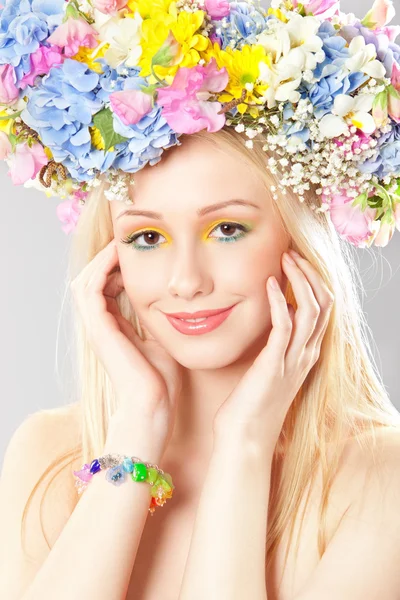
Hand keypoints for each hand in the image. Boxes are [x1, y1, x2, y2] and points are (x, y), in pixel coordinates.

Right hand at [71, 238, 182, 452]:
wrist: (153, 405)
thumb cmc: (161, 379)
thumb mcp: (161, 339)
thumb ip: (157, 320)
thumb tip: (170, 301)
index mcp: (114, 328)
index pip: (107, 288)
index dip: (118, 267)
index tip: (138, 253)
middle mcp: (101, 325)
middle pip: (92, 280)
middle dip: (107, 259)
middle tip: (127, 242)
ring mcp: (97, 327)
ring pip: (85, 280)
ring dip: (102, 260)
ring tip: (122, 244)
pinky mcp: (98, 328)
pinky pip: (90, 289)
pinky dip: (102, 269)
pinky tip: (120, 257)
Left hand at [213, 249, 333, 450]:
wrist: (244, 439)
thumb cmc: (249, 405)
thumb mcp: (269, 370)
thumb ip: (277, 347)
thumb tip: (273, 321)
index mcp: (306, 355)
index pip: (323, 311)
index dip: (314, 283)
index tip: (296, 263)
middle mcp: (306, 356)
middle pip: (325, 305)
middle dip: (311, 275)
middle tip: (292, 254)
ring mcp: (293, 361)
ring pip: (312, 311)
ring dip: (300, 281)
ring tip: (285, 260)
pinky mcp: (274, 365)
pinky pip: (285, 326)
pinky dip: (281, 301)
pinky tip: (270, 284)